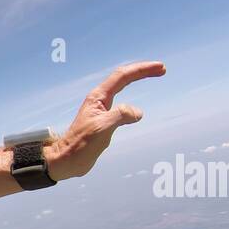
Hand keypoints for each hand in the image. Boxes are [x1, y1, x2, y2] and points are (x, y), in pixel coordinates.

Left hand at [46, 61, 165, 180]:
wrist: (66, 160)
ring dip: (138, 79)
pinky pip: (121, 105)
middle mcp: (99, 100)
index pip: (123, 76)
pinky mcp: (103, 121)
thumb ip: (120, 116)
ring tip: (155, 75)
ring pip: (122, 88)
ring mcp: (101, 110)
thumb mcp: (102, 128)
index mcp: (98, 97)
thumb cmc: (80, 145)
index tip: (160, 68)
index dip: (142, 70)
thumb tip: (138, 112)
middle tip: (162, 69)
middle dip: (143, 71)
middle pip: (124, 78)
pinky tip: (136, 108)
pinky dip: (133, 100)